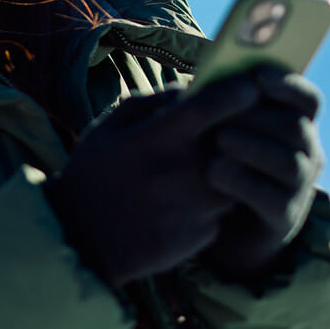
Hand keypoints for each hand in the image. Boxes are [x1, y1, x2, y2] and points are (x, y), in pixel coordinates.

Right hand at [43, 74, 260, 288]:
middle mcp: (184, 171)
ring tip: (196, 170)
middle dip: (242, 129)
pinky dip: (211, 202)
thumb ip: (151, 102)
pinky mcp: (203, 234)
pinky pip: (221, 210)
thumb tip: (193, 89)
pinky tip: (182, 203)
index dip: (237, 91)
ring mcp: (197, 206)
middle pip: (237, 140)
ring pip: (236, 177)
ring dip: (228, 168)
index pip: (214, 104)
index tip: (248, 86)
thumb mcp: (108, 128)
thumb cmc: (93, 176)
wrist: (81, 242)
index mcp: (158, 138)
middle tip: (233, 126)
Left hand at [201, 67, 324, 279]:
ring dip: (252, 146)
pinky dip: (241, 180)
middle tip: (224, 112)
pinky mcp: (285, 218)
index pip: (308, 100)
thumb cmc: (220, 160)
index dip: (288, 84)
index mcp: (296, 125)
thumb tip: (203, 84)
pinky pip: (271, 198)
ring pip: (288, 162)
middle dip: (258, 117)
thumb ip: (223, 106)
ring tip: (219, 139)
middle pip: (295, 127)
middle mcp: (307, 154)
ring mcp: (300, 188)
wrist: (223, 223)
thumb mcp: (222, 129)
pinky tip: (214, 170)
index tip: (257, 75)